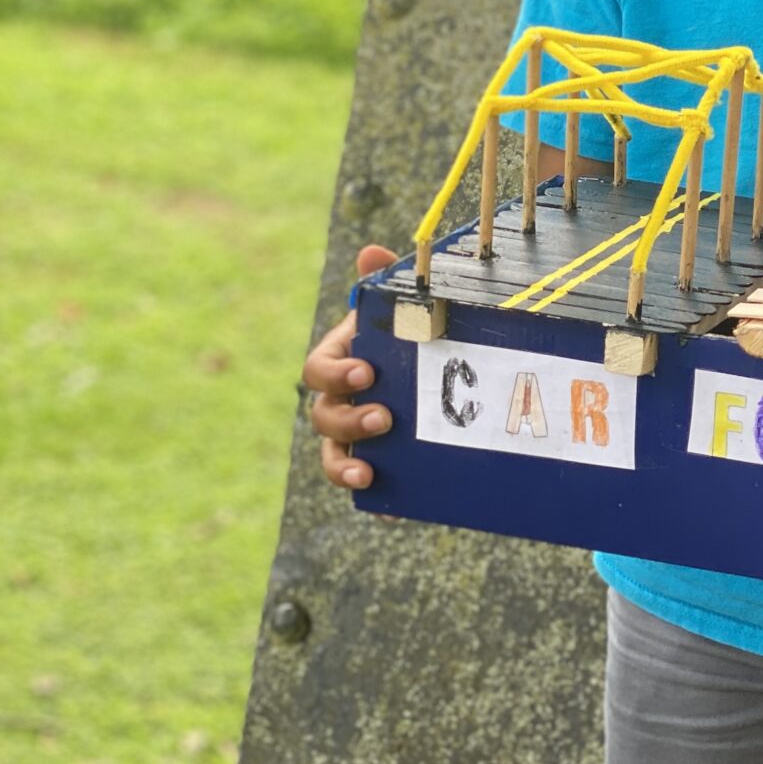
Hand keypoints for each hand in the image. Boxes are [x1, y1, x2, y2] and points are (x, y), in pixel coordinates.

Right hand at [306, 244, 397, 491]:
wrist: (443, 373)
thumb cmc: (409, 333)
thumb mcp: (400, 309)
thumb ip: (385, 284)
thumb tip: (372, 252)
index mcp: (340, 361)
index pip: (318, 369)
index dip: (335, 374)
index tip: (366, 372)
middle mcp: (339, 400)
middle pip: (324, 417)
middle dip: (348, 419)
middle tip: (384, 417)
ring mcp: (354, 435)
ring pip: (334, 455)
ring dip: (345, 465)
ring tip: (368, 470)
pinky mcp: (377, 461)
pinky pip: (367, 486)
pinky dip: (374, 500)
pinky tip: (390, 511)